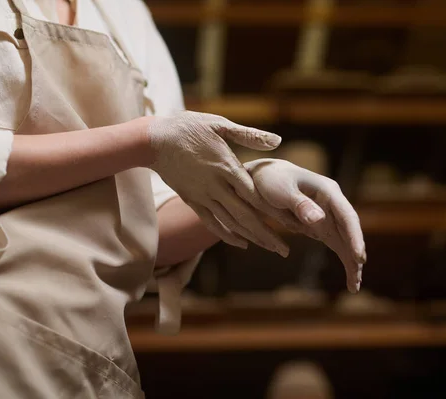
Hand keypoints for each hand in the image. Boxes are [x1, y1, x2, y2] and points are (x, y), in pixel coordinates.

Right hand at [147, 112, 288, 256]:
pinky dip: (227, 235)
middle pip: (246, 216)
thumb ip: (249, 135)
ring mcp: (203, 196)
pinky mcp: (192, 201)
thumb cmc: (189, 127)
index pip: (255, 195)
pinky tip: (242, 243)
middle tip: (284, 250)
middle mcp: (216, 186)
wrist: (154, 140)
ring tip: (269, 248)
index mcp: (227, 167)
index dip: (274, 211)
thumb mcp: (220, 125)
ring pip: (230, 223)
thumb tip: (278, 140)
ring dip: (251, 238)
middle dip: (266, 235)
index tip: (291, 224)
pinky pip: (211, 223)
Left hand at [243, 159, 365, 292]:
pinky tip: (350, 278)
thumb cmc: (271, 179)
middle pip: (350, 231)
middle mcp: (333, 204)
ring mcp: (328, 216)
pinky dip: (343, 260)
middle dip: (355, 254)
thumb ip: (299, 204)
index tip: (359, 257)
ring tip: (354, 287)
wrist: (260, 176)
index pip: (347, 216)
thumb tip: (318, 219)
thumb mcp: (281, 190)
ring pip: (346, 241)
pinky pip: (336, 245)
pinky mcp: (320, 227)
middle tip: (356, 280)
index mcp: (328, 191)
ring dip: (351, 263)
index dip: (355, 237)